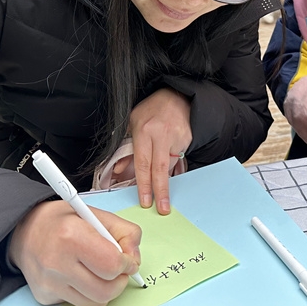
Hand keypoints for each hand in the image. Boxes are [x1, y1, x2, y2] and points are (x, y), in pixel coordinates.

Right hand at [8, 200, 141, 305]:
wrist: (24, 232)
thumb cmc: (62, 221)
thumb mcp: (96, 214)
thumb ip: (124, 231)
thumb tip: (135, 258)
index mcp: (71, 235)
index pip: (111, 264)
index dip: (127, 263)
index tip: (128, 259)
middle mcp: (57, 262)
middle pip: (106, 289)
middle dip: (120, 280)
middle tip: (118, 268)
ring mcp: (50, 283)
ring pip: (96, 302)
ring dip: (107, 289)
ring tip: (101, 272)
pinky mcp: (45, 296)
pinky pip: (80, 304)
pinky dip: (89, 294)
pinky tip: (83, 276)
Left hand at [130, 88, 191, 214]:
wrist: (176, 97)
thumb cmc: (152, 110)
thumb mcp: (133, 124)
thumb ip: (127, 149)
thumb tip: (119, 171)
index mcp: (144, 130)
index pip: (142, 163)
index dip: (144, 185)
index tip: (146, 200)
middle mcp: (161, 134)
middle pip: (160, 169)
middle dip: (160, 191)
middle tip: (163, 208)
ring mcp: (176, 137)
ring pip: (170, 166)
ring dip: (166, 180)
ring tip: (164, 193)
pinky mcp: (187, 139)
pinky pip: (178, 159)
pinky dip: (173, 166)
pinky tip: (171, 164)